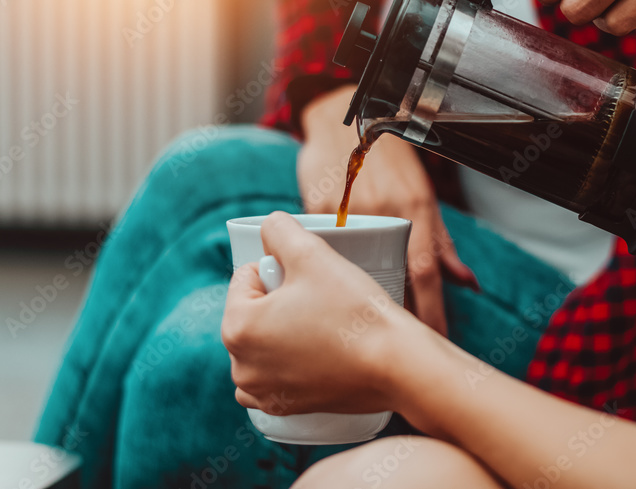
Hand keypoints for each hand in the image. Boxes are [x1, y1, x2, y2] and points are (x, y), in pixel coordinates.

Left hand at [222, 213, 420, 414]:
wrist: (398, 365)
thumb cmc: (355, 310)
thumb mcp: (312, 253)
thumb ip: (279, 229)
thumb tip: (269, 226)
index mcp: (237, 327)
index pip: (247, 276)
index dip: (281, 267)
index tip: (313, 279)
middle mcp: (241, 366)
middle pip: (254, 310)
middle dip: (280, 299)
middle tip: (323, 298)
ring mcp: (264, 393)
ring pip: (263, 343)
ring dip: (283, 330)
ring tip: (325, 324)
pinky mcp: (287, 408)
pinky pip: (274, 377)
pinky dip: (288, 363)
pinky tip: (318, 352)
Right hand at [298, 85, 478, 335]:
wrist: (344, 116)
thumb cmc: (389, 160)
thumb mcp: (422, 195)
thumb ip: (441, 241)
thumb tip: (469, 284)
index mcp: (416, 207)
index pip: (425, 271)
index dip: (432, 311)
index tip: (436, 342)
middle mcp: (385, 208)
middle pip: (389, 275)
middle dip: (394, 315)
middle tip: (395, 343)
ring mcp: (349, 208)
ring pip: (352, 266)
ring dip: (355, 296)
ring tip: (357, 323)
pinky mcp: (317, 206)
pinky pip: (321, 247)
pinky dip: (324, 269)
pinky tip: (321, 286)